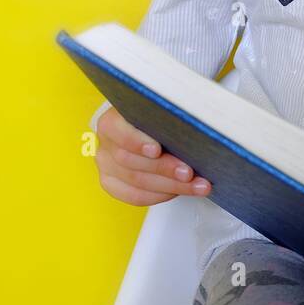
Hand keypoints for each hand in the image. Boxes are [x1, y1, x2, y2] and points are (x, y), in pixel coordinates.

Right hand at [95, 106, 212, 205]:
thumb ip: (170, 113)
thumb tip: (192, 121)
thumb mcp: (163, 109)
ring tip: (196, 185)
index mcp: (113, 118)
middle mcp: (106, 142)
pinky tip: (180, 192)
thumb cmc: (159, 116)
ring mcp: (107, 165)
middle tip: (188, 172)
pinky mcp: (113, 183)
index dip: (136, 141)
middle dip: (164, 168)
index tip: (157, 150)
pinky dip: (161, 195)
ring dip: (171, 185)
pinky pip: (135, 196)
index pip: (115, 129)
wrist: (148, 129)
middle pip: (130, 160)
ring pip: (136, 181)